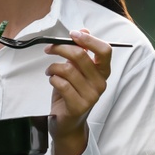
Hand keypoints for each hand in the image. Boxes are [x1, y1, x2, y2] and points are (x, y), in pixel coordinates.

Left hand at [44, 28, 111, 154]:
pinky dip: (52, 79)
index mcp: (103, 72)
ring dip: (53, 67)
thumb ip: (81, 52)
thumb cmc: (71, 94)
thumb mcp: (76, 71)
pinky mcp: (78, 106)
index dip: (89, 39)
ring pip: (67, 69)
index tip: (73, 34)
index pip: (104, 50)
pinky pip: (61, 84)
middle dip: (60, 48)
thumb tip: (83, 30)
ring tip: (49, 71)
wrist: (67, 123)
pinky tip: (52, 81)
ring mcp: (91, 96)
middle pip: (81, 56)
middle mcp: (100, 83)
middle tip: (49, 49)